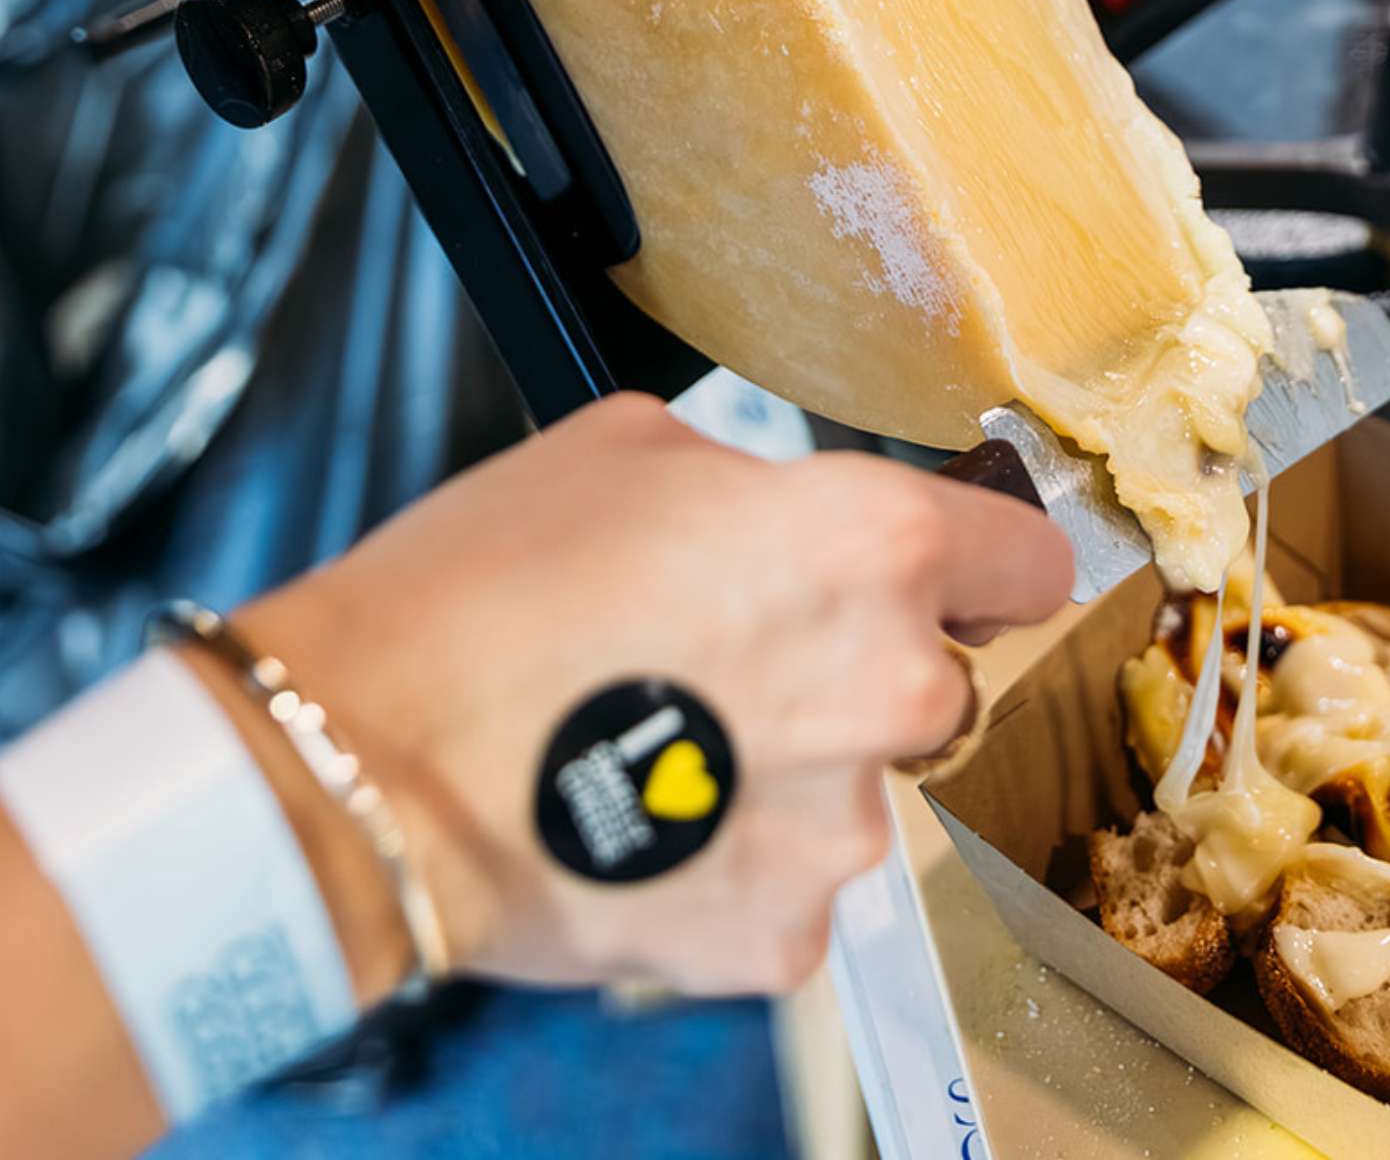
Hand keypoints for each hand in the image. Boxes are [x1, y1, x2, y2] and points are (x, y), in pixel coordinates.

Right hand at [233, 396, 1071, 996]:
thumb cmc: (482, 590)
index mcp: (871, 546)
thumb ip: (758, 487)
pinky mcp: (780, 936)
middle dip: (854, 666)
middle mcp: (892, 689)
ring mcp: (841, 831)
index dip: (986, 557)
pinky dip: (734, 858)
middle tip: (730, 655)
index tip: (964, 570)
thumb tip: (792, 518)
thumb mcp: (634, 453)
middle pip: (935, 679)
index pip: (1028, 558)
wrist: (361, 765)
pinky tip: (645, 819)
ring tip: (662, 741)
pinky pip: (790, 881)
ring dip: (790, 768)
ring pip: (855, 787)